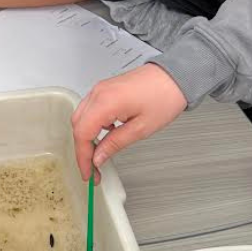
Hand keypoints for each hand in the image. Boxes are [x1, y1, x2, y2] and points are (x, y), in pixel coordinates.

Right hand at [71, 63, 187, 180]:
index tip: (88, 173)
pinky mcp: (105, 88)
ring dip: (85, 137)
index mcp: (106, 102)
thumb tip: (98, 157)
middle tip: (92, 168)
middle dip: (82, 149)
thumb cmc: (164, 97)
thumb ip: (115, 144)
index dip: (82, 157)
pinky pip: (89, 109)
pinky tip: (105, 134)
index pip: (82, 134)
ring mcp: (100, 88)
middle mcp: (99, 93)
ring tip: (98, 154)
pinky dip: (91, 124)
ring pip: (81, 117)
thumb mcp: (141, 128)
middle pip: (77, 125)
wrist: (174, 77)